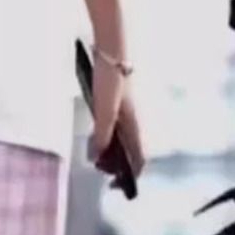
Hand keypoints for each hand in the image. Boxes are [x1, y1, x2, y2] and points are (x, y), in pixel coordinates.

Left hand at [87, 58, 144, 183]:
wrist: (113, 48)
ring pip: (123, 138)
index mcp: (136, 125)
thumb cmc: (111, 78)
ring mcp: (129, 111)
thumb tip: (97, 158)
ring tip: (95, 152)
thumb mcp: (103, 110)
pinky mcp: (120, 103)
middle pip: (131, 151)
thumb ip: (100, 136)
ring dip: (110, 150)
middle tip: (99, 167)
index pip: (140, 159)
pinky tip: (95, 133)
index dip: (130, 176)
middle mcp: (136, 120)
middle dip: (116, 164)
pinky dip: (107, 136)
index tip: (116, 186)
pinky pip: (116, 127)